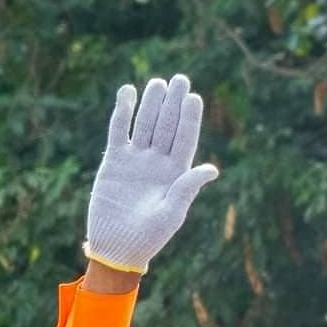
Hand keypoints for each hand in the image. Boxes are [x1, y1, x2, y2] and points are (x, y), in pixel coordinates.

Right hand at [84, 74, 218, 273]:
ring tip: (158, 82)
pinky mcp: (114, 161)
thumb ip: (187, 187)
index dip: (190, 119)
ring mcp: (136, 160)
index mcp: (176, 174)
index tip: (194, 97)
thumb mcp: (172, 213)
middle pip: (167, 126)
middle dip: (174, 104)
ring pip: (145, 124)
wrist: (117, 247)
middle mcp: (158, 163)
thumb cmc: (150, 237)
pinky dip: (123, 112)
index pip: (185, 139)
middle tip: (180, 79)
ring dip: (152, 104)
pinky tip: (128, 92)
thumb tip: (212, 169)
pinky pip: (119, 131)